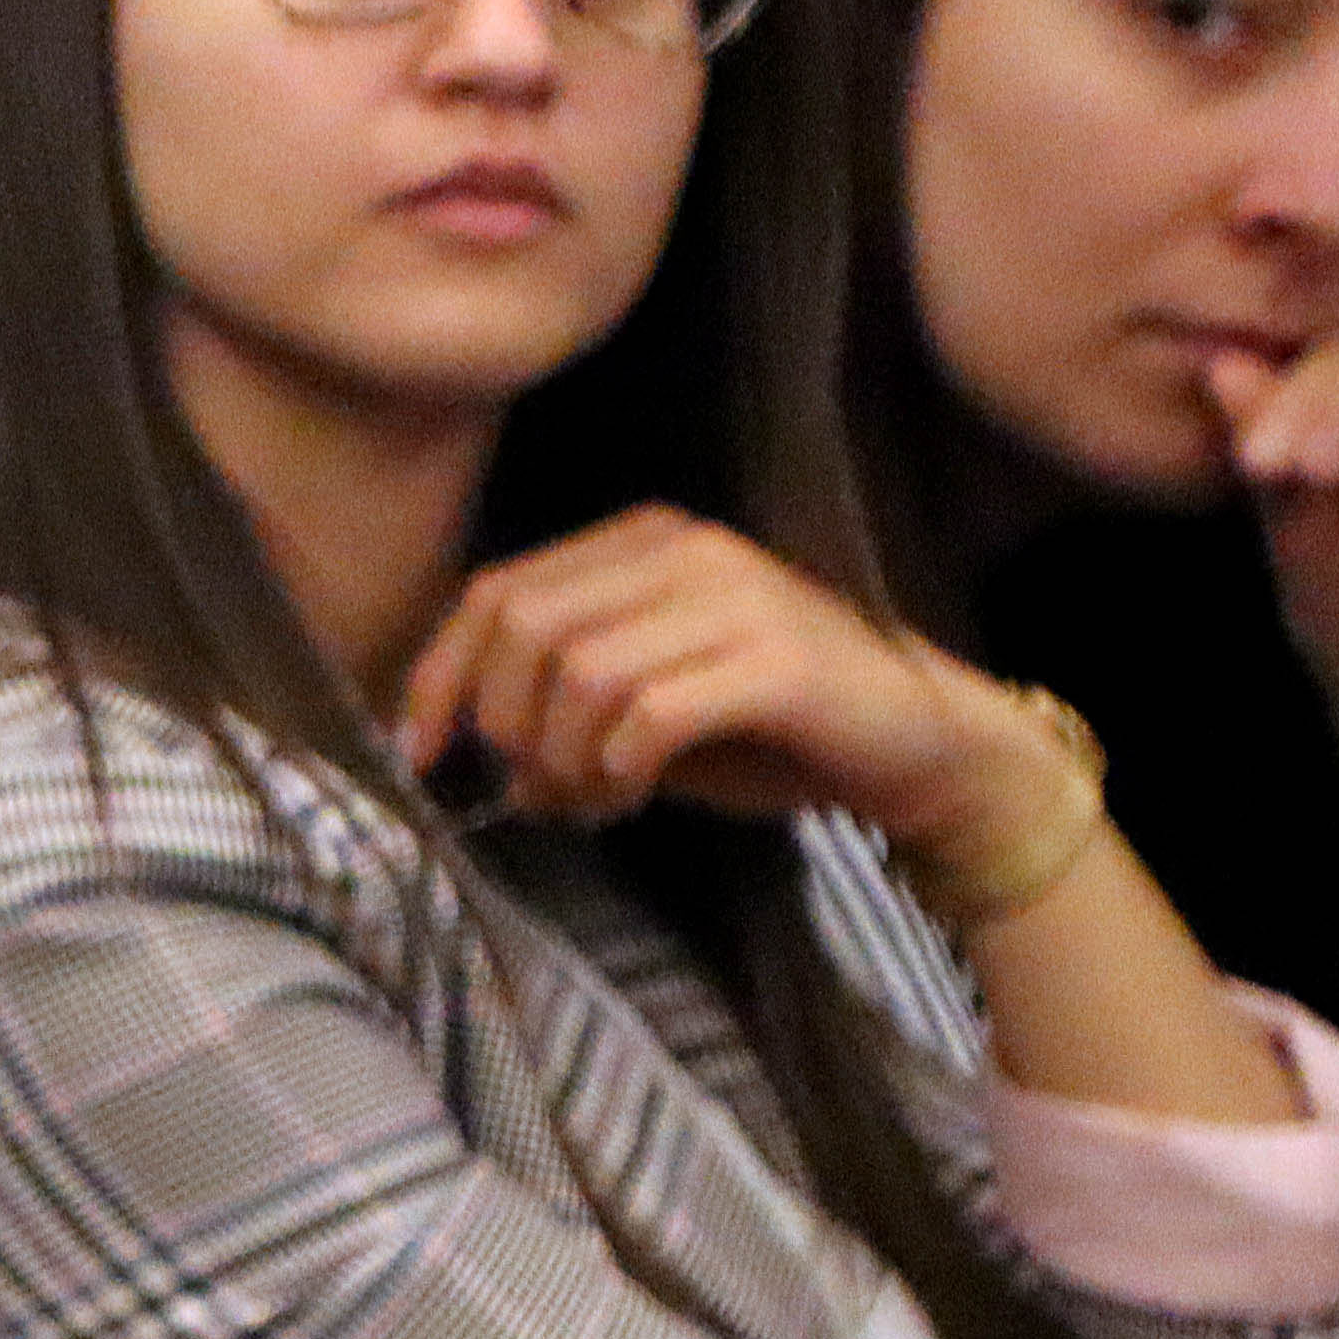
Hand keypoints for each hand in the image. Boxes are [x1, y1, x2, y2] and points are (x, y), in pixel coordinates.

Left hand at [399, 506, 1065, 872]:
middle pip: (524, 625)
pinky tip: (636, 792)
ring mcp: (738, 598)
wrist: (917, 747)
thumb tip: (465, 750)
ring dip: (563, 757)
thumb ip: (554, 705)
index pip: (497, 591)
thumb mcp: (639, 706)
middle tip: (539, 785)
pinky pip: (649, 713)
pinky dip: (619, 766)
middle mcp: (688, 550)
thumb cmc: (768, 731)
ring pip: (579, 672)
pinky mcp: (778, 662)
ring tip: (595, 796)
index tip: (421, 752)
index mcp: (645, 542)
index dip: (439, 676)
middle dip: (504, 722)